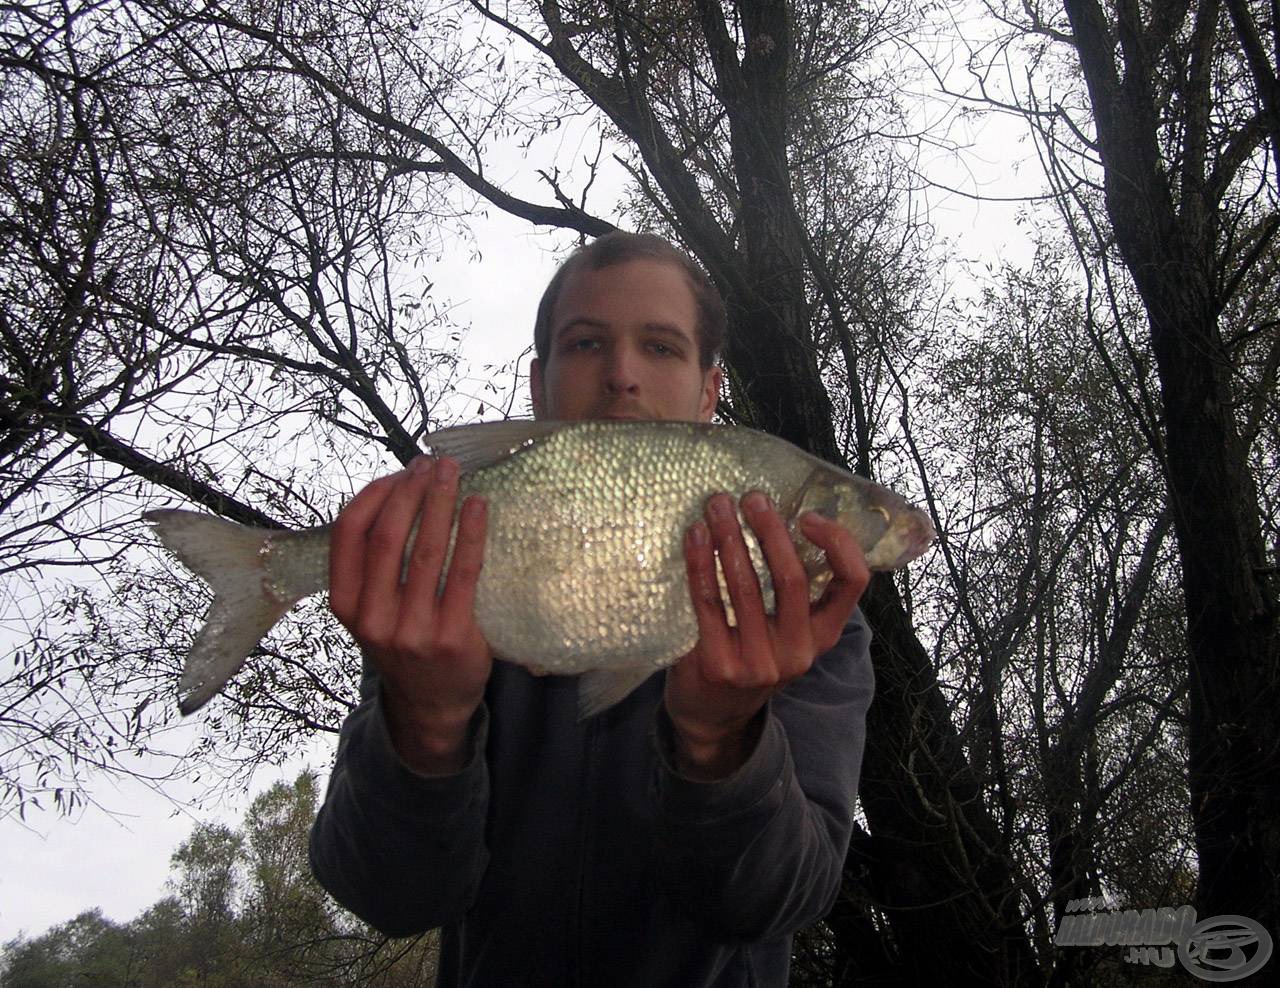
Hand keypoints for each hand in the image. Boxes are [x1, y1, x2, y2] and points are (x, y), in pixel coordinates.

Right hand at [329, 455, 489, 772]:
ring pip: (425, 552)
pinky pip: (463, 574)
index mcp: (346, 604)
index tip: (398, 473)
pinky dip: (470, 534)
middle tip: (431, 465)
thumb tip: (399, 494)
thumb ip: (373, 567)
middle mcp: (373, 619)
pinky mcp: (453, 638)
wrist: (431, 705)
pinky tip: (478, 507)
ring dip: (440, 503)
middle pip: (387, 538)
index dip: (373, 495)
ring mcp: (412, 631)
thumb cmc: (404, 641)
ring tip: (452, 474)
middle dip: (410, 492)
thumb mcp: (371, 611)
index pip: (348, 535)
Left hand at [664, 491, 869, 779]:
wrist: (712, 715)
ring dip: (730, 537)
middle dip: (771, 530)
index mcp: (823, 636)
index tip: (808, 515)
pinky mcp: (719, 666)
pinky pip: (708, 602)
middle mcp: (798, 652)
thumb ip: (792, 591)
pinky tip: (695, 536)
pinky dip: (700, 562)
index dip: (837, 543)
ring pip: (746, 586)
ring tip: (717, 505)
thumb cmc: (751, 654)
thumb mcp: (785, 631)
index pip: (852, 583)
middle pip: (792, 579)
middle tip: (752, 498)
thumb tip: (778, 517)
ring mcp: (759, 663)